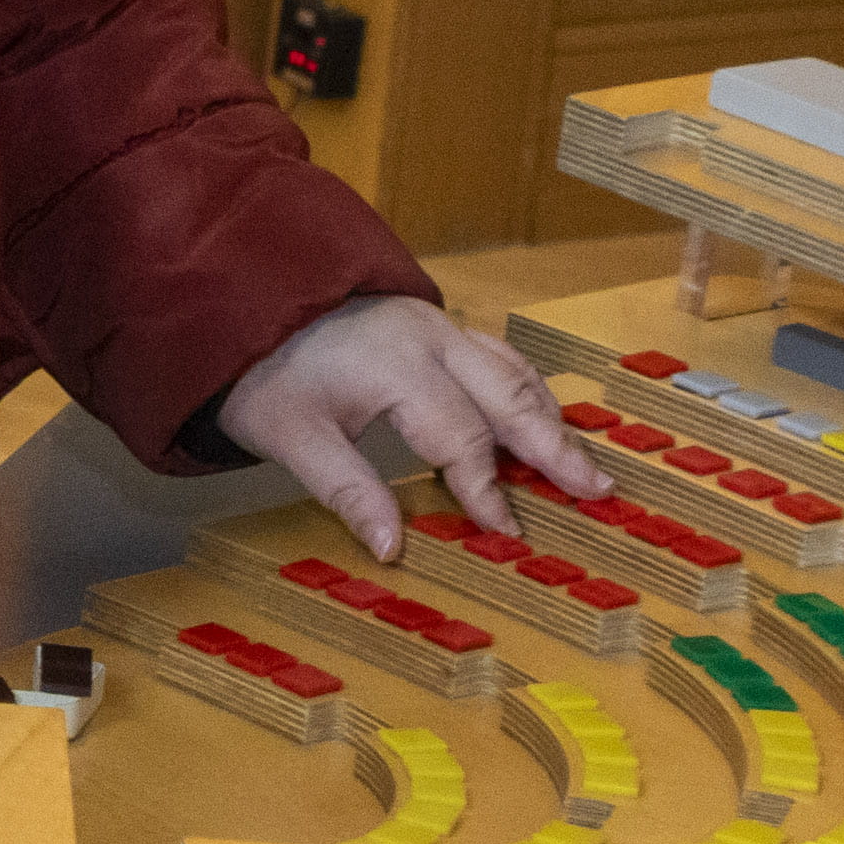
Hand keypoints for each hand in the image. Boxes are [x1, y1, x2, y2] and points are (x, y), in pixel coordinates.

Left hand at [213, 297, 575, 560]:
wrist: (247, 295)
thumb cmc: (267, 372)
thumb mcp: (291, 437)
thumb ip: (346, 490)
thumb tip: (392, 548)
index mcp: (397, 367)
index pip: (461, 438)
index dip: (486, 489)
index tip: (508, 532)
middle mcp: (431, 340)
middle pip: (508, 398)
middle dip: (555, 449)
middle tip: (597, 490)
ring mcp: (438, 326)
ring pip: (511, 372)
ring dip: (548, 419)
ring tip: (581, 463)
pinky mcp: (435, 324)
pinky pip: (498, 356)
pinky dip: (526, 390)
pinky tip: (540, 418)